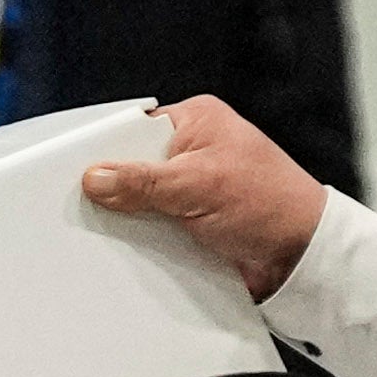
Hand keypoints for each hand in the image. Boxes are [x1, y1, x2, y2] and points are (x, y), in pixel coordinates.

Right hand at [77, 98, 328, 301]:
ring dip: (131, 220)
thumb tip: (95, 177)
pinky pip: (152, 225)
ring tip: (114, 231)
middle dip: (115, 190)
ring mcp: (191, 186)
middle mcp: (193, 148)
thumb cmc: (272, 204)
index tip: (75, 175)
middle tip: (92, 208)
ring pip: (139, 199)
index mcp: (197, 120)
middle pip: (131, 166)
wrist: (301, 256)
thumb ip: (143, 181)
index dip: (104, 151)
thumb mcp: (199, 185)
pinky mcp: (189, 219)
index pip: (133, 128)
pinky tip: (136, 247)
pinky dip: (145, 238)